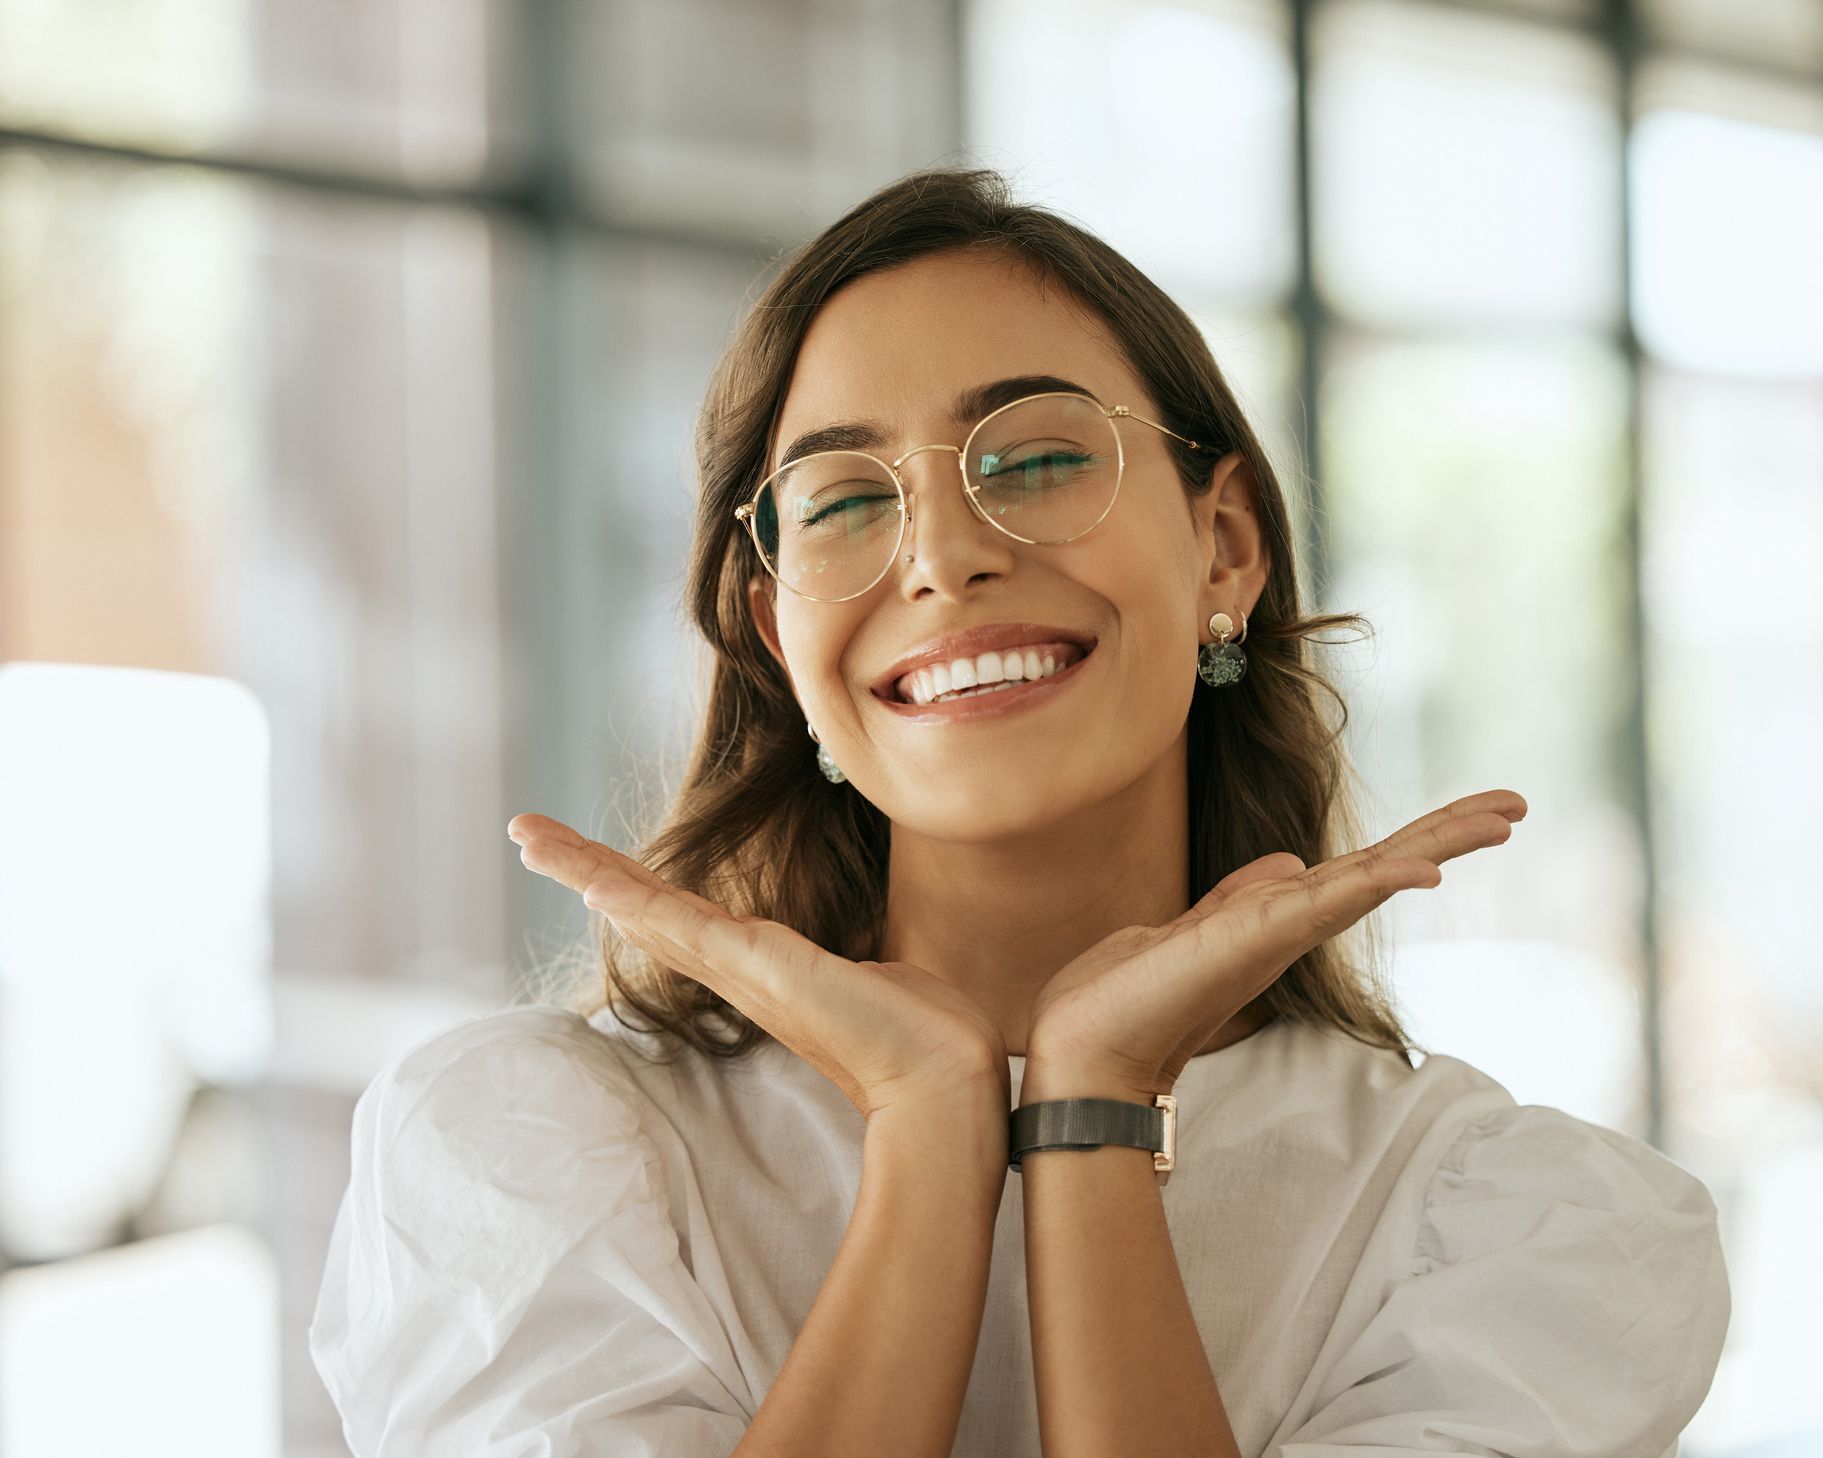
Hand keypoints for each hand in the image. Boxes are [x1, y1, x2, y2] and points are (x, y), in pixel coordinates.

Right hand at [507, 813, 1012, 1118]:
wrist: (947, 1081)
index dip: (628, 884)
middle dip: (581, 866)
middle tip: (523, 834)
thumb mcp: (880, 976)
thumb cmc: (924, 1036)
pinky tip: (593, 882)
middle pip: (641, 908)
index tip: (586, 862)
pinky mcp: (762, 969)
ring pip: (647, 910)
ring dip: (585, 869)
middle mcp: (739, 970)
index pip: (677, 914)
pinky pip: (685, 926)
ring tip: (528, 837)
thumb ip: (861, 963)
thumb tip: (878, 962)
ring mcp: (744, 971)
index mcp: (761, 968)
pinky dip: (635, 901)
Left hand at [1023, 789, 1528, 1099]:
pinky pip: (1329, 902)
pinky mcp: (1256, 939)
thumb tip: (1287, 862)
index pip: (1362, 868)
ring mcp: (1279, 934)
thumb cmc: (1126, 996)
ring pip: (1374, 878)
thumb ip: (1241, 896)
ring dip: (1438, 844)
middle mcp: (1291, 927)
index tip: (1474, 814)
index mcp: (1277, 918)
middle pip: (1386, 869)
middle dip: (1449, 834)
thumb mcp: (1191, 927)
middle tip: (1517, 805)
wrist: (1082, 1048)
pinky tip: (1425, 869)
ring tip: (1502, 816)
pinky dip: (1378, 883)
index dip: (1417, 840)